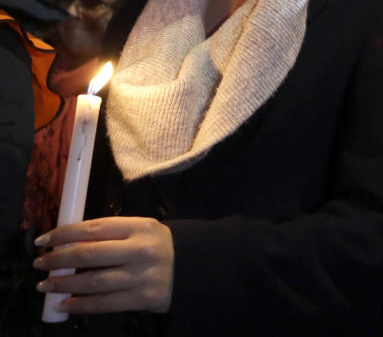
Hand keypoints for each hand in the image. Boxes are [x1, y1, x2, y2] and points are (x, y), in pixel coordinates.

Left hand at [34, 217, 173, 313]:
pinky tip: (64, 304)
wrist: (195, 269)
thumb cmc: (160, 247)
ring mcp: (143, 275)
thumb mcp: (142, 231)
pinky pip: (105, 304)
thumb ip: (112, 235)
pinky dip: (80, 305)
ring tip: (45, 286)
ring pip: (93, 281)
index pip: (93, 228)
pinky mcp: (144, 298)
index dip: (64, 234)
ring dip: (64, 285)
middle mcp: (141, 249)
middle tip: (39, 264)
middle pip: (89, 254)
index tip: (42, 240)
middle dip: (58, 260)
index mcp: (140, 227)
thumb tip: (68, 244)